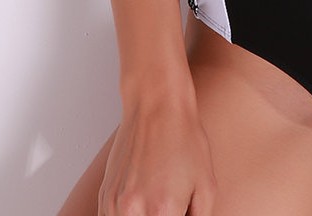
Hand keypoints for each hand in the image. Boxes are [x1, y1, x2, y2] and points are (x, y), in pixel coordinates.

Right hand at [98, 90, 216, 214]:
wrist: (156, 107)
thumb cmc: (184, 140)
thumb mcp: (207, 185)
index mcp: (163, 211)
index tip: (177, 215)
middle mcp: (134, 211)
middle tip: (168, 208)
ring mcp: (114, 205)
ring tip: (157, 203)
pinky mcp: (104, 197)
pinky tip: (143, 205)